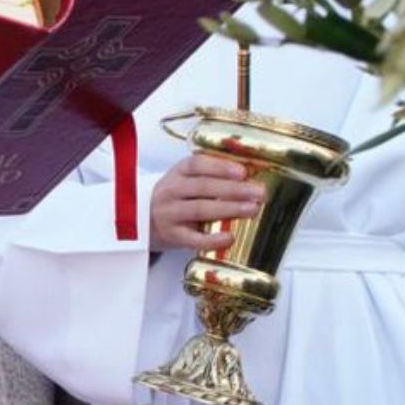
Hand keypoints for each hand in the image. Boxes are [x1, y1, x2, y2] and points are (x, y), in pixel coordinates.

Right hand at [150, 154, 264, 251]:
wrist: (145, 220)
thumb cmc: (176, 198)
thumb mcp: (185, 180)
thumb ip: (211, 176)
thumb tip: (251, 178)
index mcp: (177, 172)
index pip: (197, 165)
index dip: (220, 167)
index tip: (242, 172)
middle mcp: (171, 191)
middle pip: (203, 187)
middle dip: (234, 189)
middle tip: (259, 192)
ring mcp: (169, 214)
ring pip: (200, 209)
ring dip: (228, 208)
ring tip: (252, 209)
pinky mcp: (172, 236)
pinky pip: (193, 239)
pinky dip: (212, 239)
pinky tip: (229, 237)